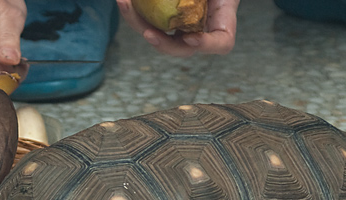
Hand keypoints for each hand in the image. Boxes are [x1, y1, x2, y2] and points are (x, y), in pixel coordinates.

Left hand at [117, 0, 239, 56]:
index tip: (191, 38)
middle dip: (163, 44)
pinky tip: (124, 2)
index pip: (221, 44)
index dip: (207, 46)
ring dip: (138, 23)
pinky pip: (147, 21)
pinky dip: (135, 12)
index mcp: (221, 22)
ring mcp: (180, 27)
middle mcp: (199, 30)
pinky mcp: (162, 20)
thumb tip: (186, 10)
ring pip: (158, 36)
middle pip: (181, 48)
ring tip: (125, 4)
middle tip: (148, 33)